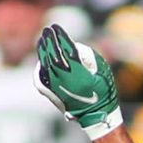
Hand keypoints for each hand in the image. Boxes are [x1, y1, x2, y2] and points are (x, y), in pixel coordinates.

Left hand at [35, 24, 122, 138]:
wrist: (96, 115)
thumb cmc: (103, 91)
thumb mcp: (101, 70)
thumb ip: (87, 56)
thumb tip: (70, 47)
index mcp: (78, 75)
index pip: (65, 51)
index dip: (59, 38)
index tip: (56, 28)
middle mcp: (64, 81)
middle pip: (52, 57)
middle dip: (49, 42)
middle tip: (47, 31)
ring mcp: (56, 89)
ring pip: (45, 66)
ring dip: (42, 52)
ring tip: (42, 41)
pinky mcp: (52, 94)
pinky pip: (41, 79)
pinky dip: (40, 68)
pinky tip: (41, 61)